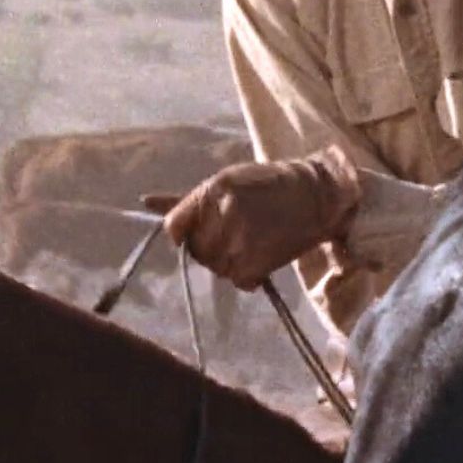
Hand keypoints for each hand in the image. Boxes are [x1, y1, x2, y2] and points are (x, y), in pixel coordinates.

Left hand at [141, 145, 362, 290]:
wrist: (318, 195)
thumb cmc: (269, 186)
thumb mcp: (228, 182)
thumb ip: (187, 200)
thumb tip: (145, 202)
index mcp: (212, 189)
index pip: (174, 227)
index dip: (184, 237)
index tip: (200, 236)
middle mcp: (223, 212)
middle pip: (196, 251)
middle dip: (213, 250)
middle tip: (239, 236)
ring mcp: (240, 237)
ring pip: (217, 268)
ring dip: (232, 264)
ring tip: (255, 244)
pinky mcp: (257, 258)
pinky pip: (239, 280)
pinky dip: (250, 276)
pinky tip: (263, 258)